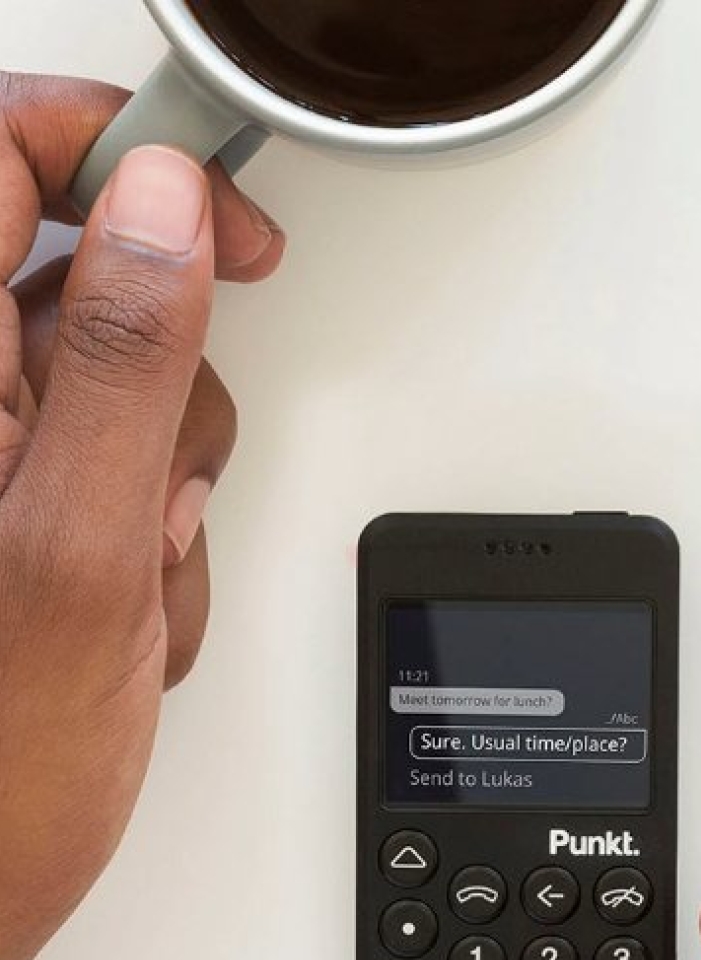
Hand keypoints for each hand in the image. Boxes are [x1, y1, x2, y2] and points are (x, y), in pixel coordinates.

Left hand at [0, 73, 284, 959]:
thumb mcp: (73, 546)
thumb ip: (118, 360)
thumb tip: (159, 212)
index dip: (108, 148)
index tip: (203, 194)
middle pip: (82, 282)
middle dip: (164, 370)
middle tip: (163, 453)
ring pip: (126, 389)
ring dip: (168, 473)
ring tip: (136, 563)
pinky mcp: (26, 518)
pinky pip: (130, 473)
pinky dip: (158, 528)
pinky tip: (127, 600)